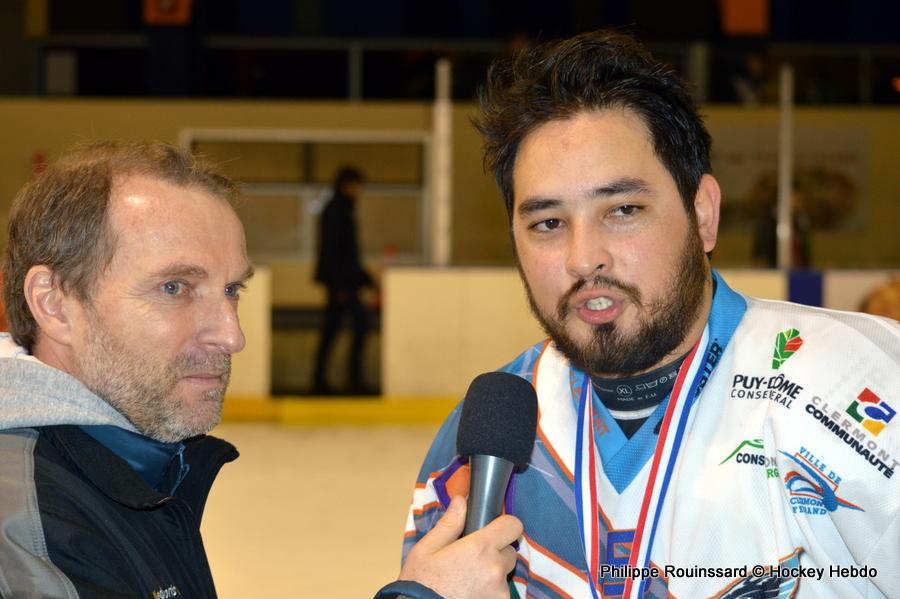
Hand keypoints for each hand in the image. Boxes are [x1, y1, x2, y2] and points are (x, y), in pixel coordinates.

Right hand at [399, 496, 522, 598]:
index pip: (513, 525)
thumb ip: (449, 523)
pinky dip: (490, 593)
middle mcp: (495, 569)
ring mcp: (499, 592)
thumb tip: (461, 501)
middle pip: (509, 551)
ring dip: (492, 575)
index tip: (493, 530)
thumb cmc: (420, 584)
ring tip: (467, 582)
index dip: (504, 525)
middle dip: (495, 553)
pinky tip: (470, 594)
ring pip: (504, 575)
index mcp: (480, 548)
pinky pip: (500, 594)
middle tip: (471, 561)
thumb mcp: (427, 549)